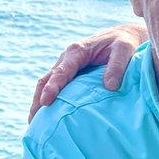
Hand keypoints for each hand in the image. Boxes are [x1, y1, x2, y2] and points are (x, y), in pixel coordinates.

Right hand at [29, 23, 146, 120]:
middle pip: (46, 79)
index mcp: (77, 51)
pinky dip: (47, 97)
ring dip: (38, 101)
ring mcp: (66, 65)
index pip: (61, 72)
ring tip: (34, 123)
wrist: (124, 35)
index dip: (52, 87)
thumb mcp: (124, 50)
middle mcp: (67, 57)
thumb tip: (110, 87)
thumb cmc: (124, 42)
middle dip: (38, 99)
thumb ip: (117, 66)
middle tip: (33, 121)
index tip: (46, 102)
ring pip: (46, 82)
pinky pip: (55, 85)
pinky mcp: (70, 71)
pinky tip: (47, 114)